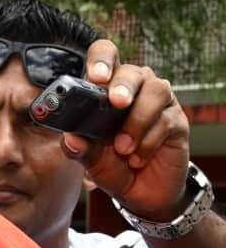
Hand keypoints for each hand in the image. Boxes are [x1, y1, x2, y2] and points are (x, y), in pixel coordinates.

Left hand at [63, 39, 189, 220]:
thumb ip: (79, 148)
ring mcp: (158, 102)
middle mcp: (135, 88)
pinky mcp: (177, 120)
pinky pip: (166, 120)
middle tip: (116, 103)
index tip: (97, 76)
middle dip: (122, 85)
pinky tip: (137, 157)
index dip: (102, 59)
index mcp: (106, 87)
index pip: (105, 55)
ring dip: (137, 120)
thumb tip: (70, 138)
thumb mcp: (90, 160)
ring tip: (122, 147)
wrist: (141, 192)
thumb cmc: (112, 165)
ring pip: (155, 90)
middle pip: (133, 70)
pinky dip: (148, 141)